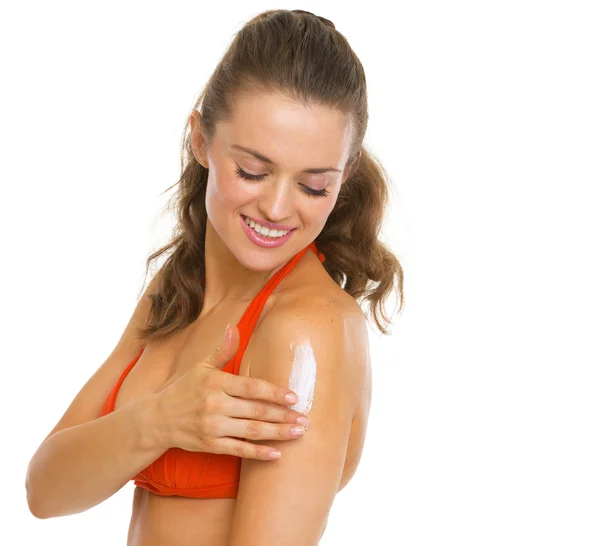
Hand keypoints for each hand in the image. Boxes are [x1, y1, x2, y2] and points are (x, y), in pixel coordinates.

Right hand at [154, 324, 308, 459]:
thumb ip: (222, 350)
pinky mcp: (210, 445)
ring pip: (252, 431)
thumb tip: (233, 326)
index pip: (252, 387)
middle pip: (256, 411)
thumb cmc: (185, 389)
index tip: (294, 397)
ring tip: (299, 433)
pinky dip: (258, 453)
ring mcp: (212, 426)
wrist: (157, 419)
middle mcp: (215, 405)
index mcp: (216, 383)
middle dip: (284, 416)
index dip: (274, 393)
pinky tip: (277, 453)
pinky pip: (239, 450)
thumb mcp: (201, 367)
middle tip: (306, 419)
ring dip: (278, 433)